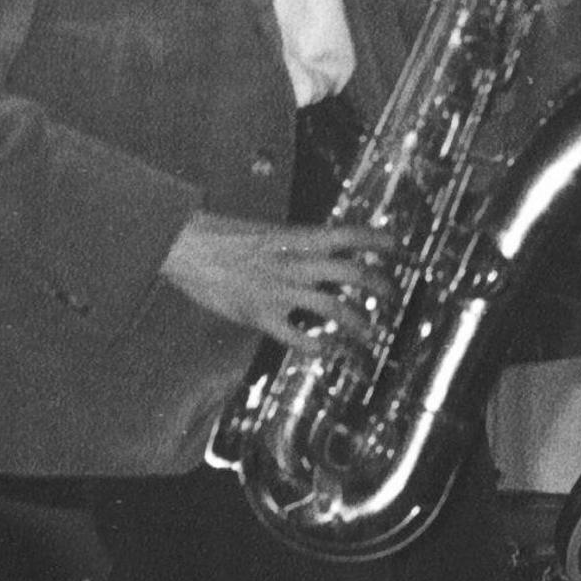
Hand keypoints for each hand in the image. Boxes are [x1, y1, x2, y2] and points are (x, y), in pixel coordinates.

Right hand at [160, 212, 385, 348]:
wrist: (185, 245)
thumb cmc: (218, 236)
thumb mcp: (263, 232)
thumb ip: (290, 245)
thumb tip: (313, 251)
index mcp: (296, 238)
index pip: (348, 234)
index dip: (377, 240)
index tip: (396, 245)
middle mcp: (297, 264)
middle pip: (355, 274)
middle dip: (381, 286)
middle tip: (393, 295)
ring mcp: (282, 291)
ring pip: (336, 309)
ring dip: (359, 322)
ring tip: (369, 332)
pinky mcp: (262, 315)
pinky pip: (299, 337)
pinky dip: (316, 345)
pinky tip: (322, 349)